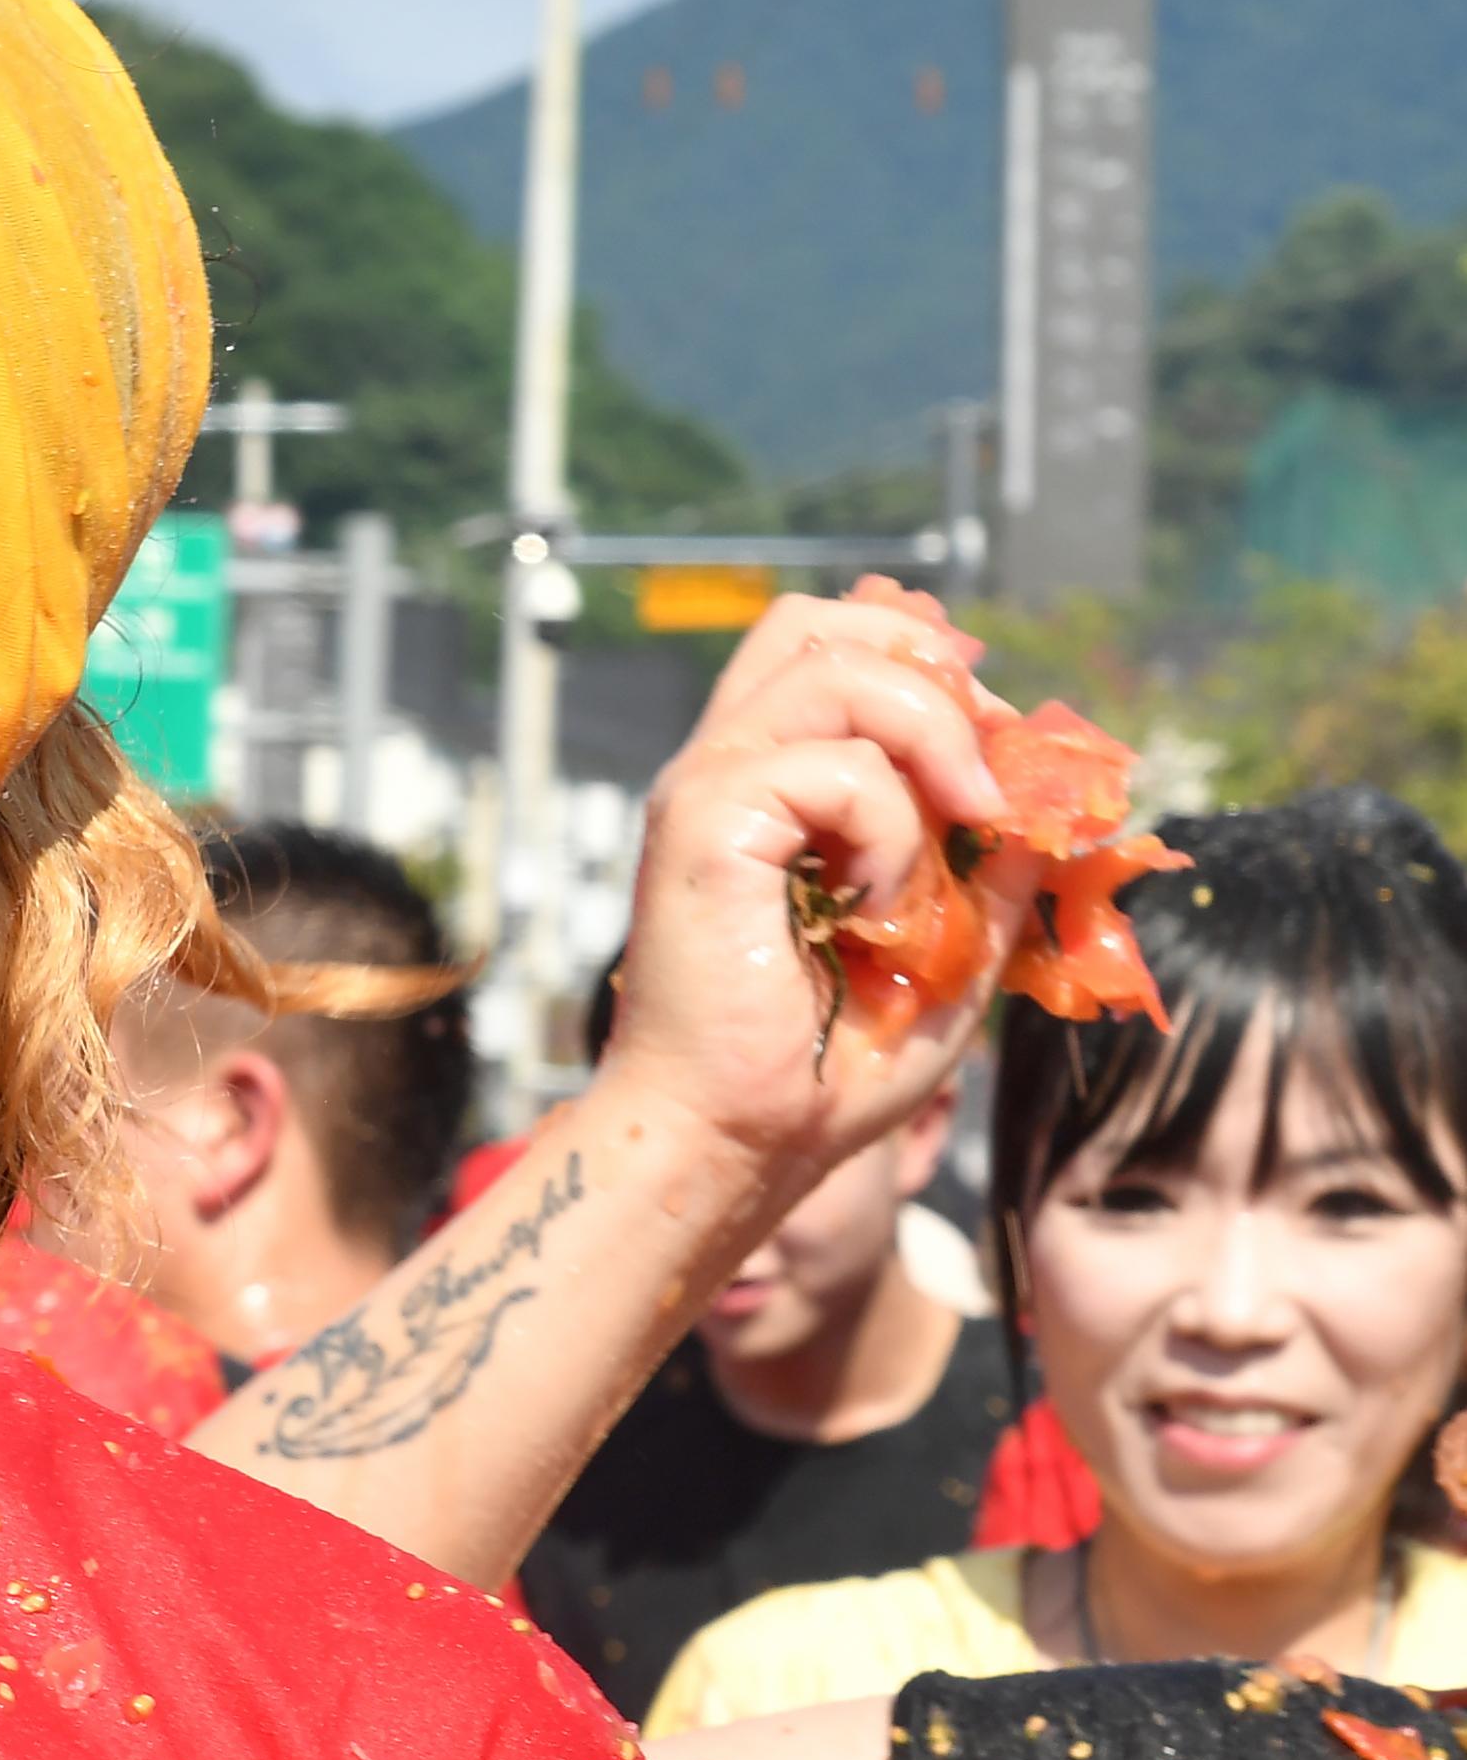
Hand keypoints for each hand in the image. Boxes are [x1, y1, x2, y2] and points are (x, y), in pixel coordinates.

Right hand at [590, 590, 1049, 1204]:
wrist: (741, 1139)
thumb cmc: (829, 1060)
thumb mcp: (953, 946)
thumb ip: (992, 864)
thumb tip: (1058, 797)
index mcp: (773, 783)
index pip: (841, 643)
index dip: (936, 668)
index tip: (996, 767)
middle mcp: (731, 766)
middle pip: (826, 620)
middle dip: (937, 677)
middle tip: (982, 781)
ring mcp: (709, 787)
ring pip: (838, 667)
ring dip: (932, 744)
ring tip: (953, 840)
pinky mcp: (702, 824)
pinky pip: (835, 769)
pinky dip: (891, 833)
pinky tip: (877, 912)